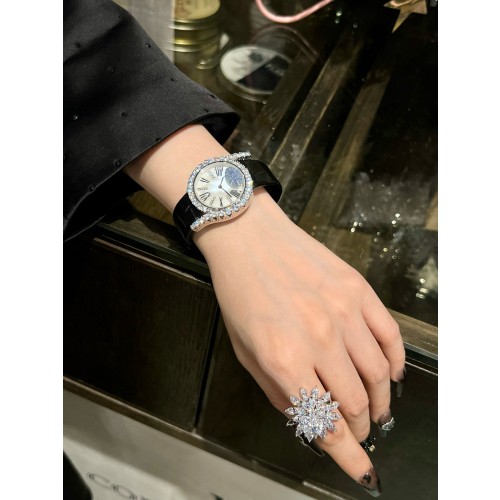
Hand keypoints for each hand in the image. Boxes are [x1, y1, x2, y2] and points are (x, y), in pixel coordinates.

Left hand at [195, 188, 404, 493]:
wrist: (248, 237)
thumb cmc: (240, 292)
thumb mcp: (244, 350)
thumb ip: (278, 390)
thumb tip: (309, 419)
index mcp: (284, 358)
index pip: (325, 423)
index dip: (347, 455)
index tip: (361, 469)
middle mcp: (319, 338)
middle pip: (356, 404)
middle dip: (359, 428)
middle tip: (356, 431)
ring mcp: (344, 312)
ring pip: (379, 376)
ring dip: (379, 402)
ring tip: (373, 408)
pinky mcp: (359, 291)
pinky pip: (390, 337)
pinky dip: (394, 363)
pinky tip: (388, 374)